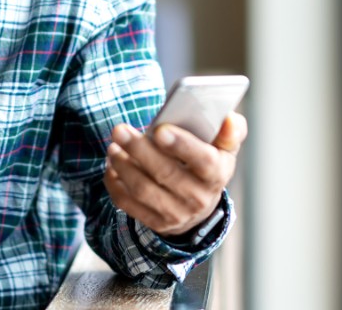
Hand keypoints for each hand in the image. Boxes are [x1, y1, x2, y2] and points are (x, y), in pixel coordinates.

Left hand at [103, 112, 247, 238]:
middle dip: (139, 150)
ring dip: (124, 166)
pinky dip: (115, 183)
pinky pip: (129, 204)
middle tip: (120, 130)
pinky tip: (112, 164)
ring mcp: (177, 214)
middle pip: (166, 173)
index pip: (204, 161)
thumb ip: (229, 131)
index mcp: (217, 174)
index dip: (183, 145)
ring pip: (144, 189)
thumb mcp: (224, 148)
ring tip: (113, 145)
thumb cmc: (208, 163)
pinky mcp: (156, 222)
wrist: (200, 203)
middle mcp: (199, 198)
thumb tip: (229, 119)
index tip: (161, 129)